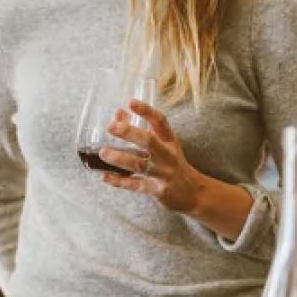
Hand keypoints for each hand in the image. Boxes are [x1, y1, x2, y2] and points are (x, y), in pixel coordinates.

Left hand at [97, 99, 205, 213]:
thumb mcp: (164, 146)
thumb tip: (117, 113)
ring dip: (119, 158)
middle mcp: (168, 156)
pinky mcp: (157, 190)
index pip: (160, 121)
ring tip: (103, 152)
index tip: (130, 102)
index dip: (146, 111)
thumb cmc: (172, 165)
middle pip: (149, 141)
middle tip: (111, 126)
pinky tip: (105, 176)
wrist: (193, 193)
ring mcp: (163, 174)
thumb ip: (141, 130)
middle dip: (129, 133)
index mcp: (170, 141)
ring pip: (139, 165)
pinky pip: (135, 185)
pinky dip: (119, 181)